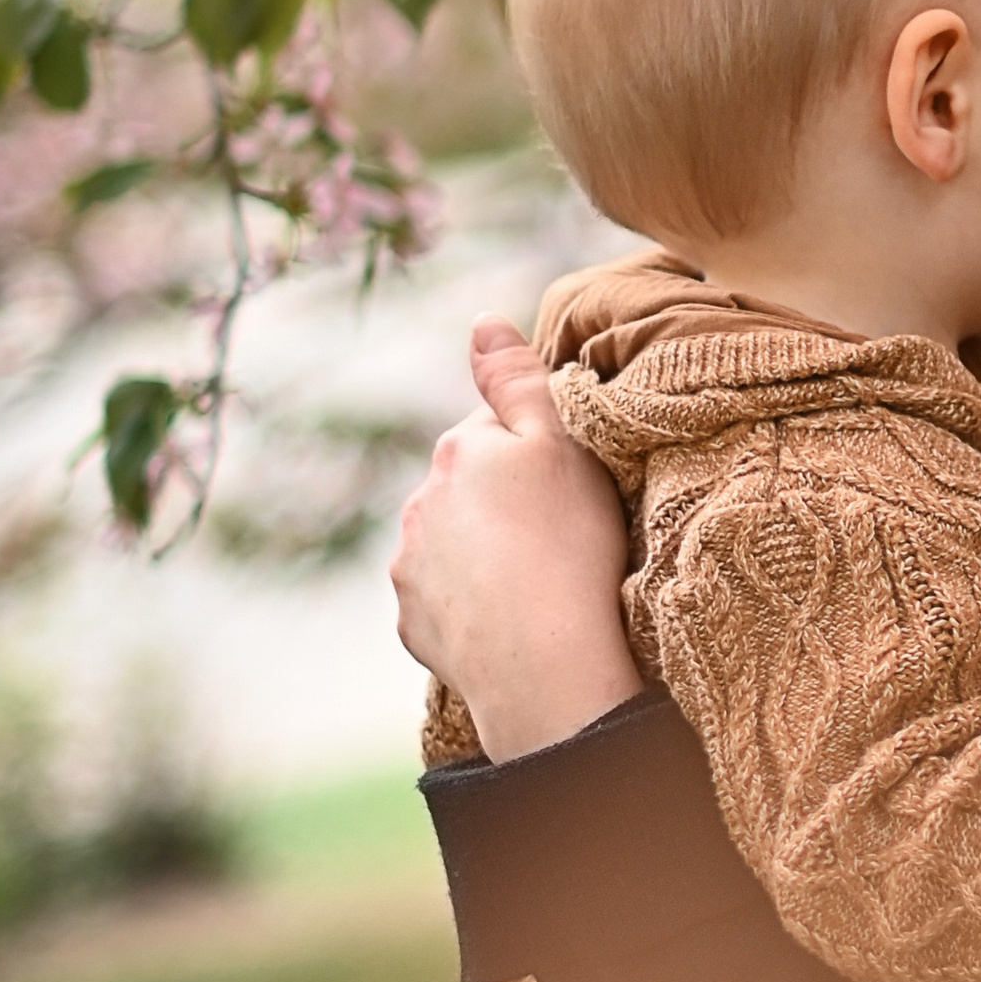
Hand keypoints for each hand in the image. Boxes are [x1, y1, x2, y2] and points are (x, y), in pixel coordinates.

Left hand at [391, 318, 639, 759]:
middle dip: (503, 502)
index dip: (539, 452)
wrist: (544, 661)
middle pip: (469, 487)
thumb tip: (481, 320)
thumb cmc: (568, 546)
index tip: (570, 484)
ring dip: (483, 553)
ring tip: (536, 582)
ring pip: (452, 543)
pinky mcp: (413, 621)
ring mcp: (410, 565)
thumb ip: (518, 379)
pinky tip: (511, 618)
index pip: (497, 429)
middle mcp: (421, 501)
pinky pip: (444, 600)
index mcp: (459, 448)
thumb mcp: (560, 445)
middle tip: (560, 534)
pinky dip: (470, 604)